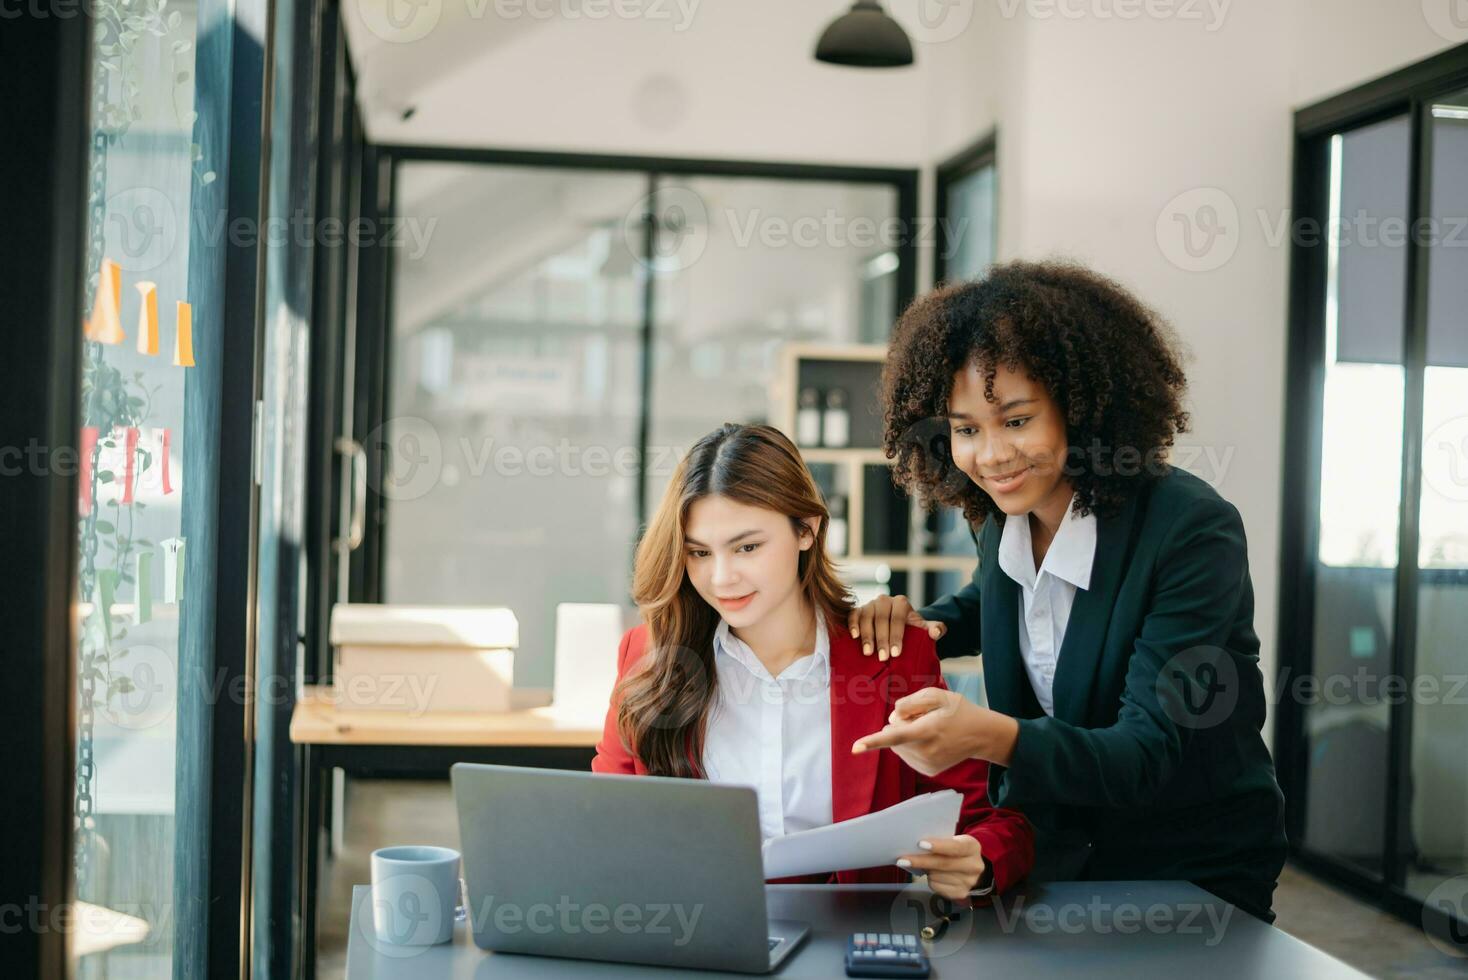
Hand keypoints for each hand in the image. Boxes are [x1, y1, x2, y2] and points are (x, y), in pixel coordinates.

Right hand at [847, 595, 946, 660]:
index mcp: (901, 603)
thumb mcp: (924, 629)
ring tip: (868, 653)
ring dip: (867, 635)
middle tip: (882, 658)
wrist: (898, 627)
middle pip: (881, 619)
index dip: (896, 636)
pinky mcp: (858, 610)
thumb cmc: (911, 631)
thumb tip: (936, 632)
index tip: (895, 653)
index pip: (898, 619)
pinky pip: (853, 614)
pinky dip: (852, 624)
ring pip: (866, 617)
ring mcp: (870, 604)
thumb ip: (935, 629)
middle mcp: (884, 600)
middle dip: (882, 639)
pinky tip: (854, 637)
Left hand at [851, 687, 1015, 773]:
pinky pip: (906, 755)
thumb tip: (892, 720)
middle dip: (900, 725)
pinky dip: (912, 746)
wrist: (981, 735)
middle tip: (924, 718)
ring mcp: (927, 765)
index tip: (855, 748)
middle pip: (893, 736)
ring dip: (905, 736)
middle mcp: (926, 752)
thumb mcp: (936, 695)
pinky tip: (930, 740)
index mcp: (927, 730)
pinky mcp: (928, 771)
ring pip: (898, 747)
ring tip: (929, 728)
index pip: (895, 736)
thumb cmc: (957, 710)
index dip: (872, 741)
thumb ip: (909, 702)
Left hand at [896, 834, 985, 899]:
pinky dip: (930, 880)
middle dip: (921, 861)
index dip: (938, 846)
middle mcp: (974, 866)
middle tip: (902, 860)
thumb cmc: (955, 850)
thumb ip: (940, 841)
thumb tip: (914, 846)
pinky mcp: (960, 893)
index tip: (920, 844)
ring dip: (925, 870)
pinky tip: (931, 874)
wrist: (971, 867)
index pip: (955, 847)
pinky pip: (937, 887)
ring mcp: (969, 882)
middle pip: (944, 864)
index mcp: (972, 847)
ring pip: (937, 876)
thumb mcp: (953, 840)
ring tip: (921, 864)